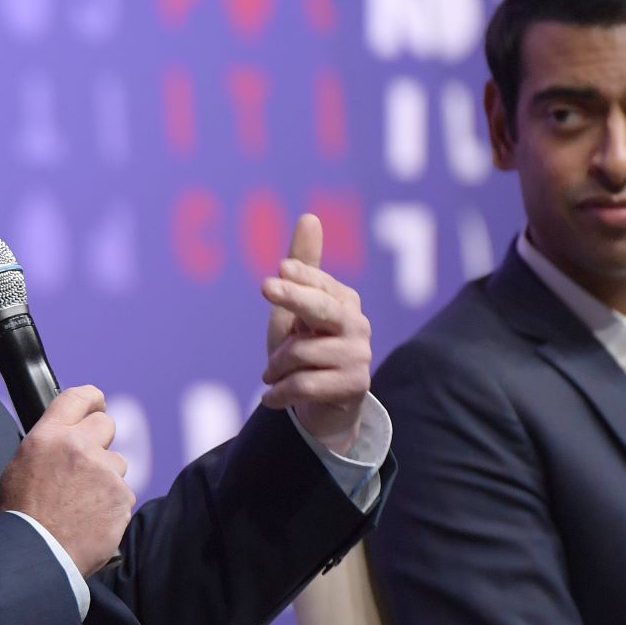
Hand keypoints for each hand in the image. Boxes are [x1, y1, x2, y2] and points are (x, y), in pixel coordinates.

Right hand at [0, 385, 134, 576]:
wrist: (37, 554)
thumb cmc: (23, 516)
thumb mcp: (20, 467)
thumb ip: (48, 445)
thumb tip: (63, 437)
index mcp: (49, 435)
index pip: (79, 397)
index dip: (92, 399)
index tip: (97, 404)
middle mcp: (79, 446)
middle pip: (106, 424)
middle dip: (100, 441)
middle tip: (87, 464)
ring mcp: (104, 471)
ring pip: (117, 463)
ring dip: (106, 478)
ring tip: (82, 503)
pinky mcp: (121, 496)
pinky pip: (123, 493)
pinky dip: (112, 505)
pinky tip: (91, 519)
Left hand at [260, 214, 371, 444]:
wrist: (322, 407)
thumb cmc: (305, 351)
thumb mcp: (296, 310)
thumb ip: (303, 267)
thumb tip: (310, 217)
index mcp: (343, 301)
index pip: (319, 284)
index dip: (299, 276)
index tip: (277, 271)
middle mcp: (357, 325)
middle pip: (322, 308)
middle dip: (294, 297)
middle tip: (265, 286)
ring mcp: (360, 356)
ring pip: (301, 353)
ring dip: (275, 367)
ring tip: (272, 375)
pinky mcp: (355, 386)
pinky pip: (304, 384)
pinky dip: (278, 393)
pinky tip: (270, 397)